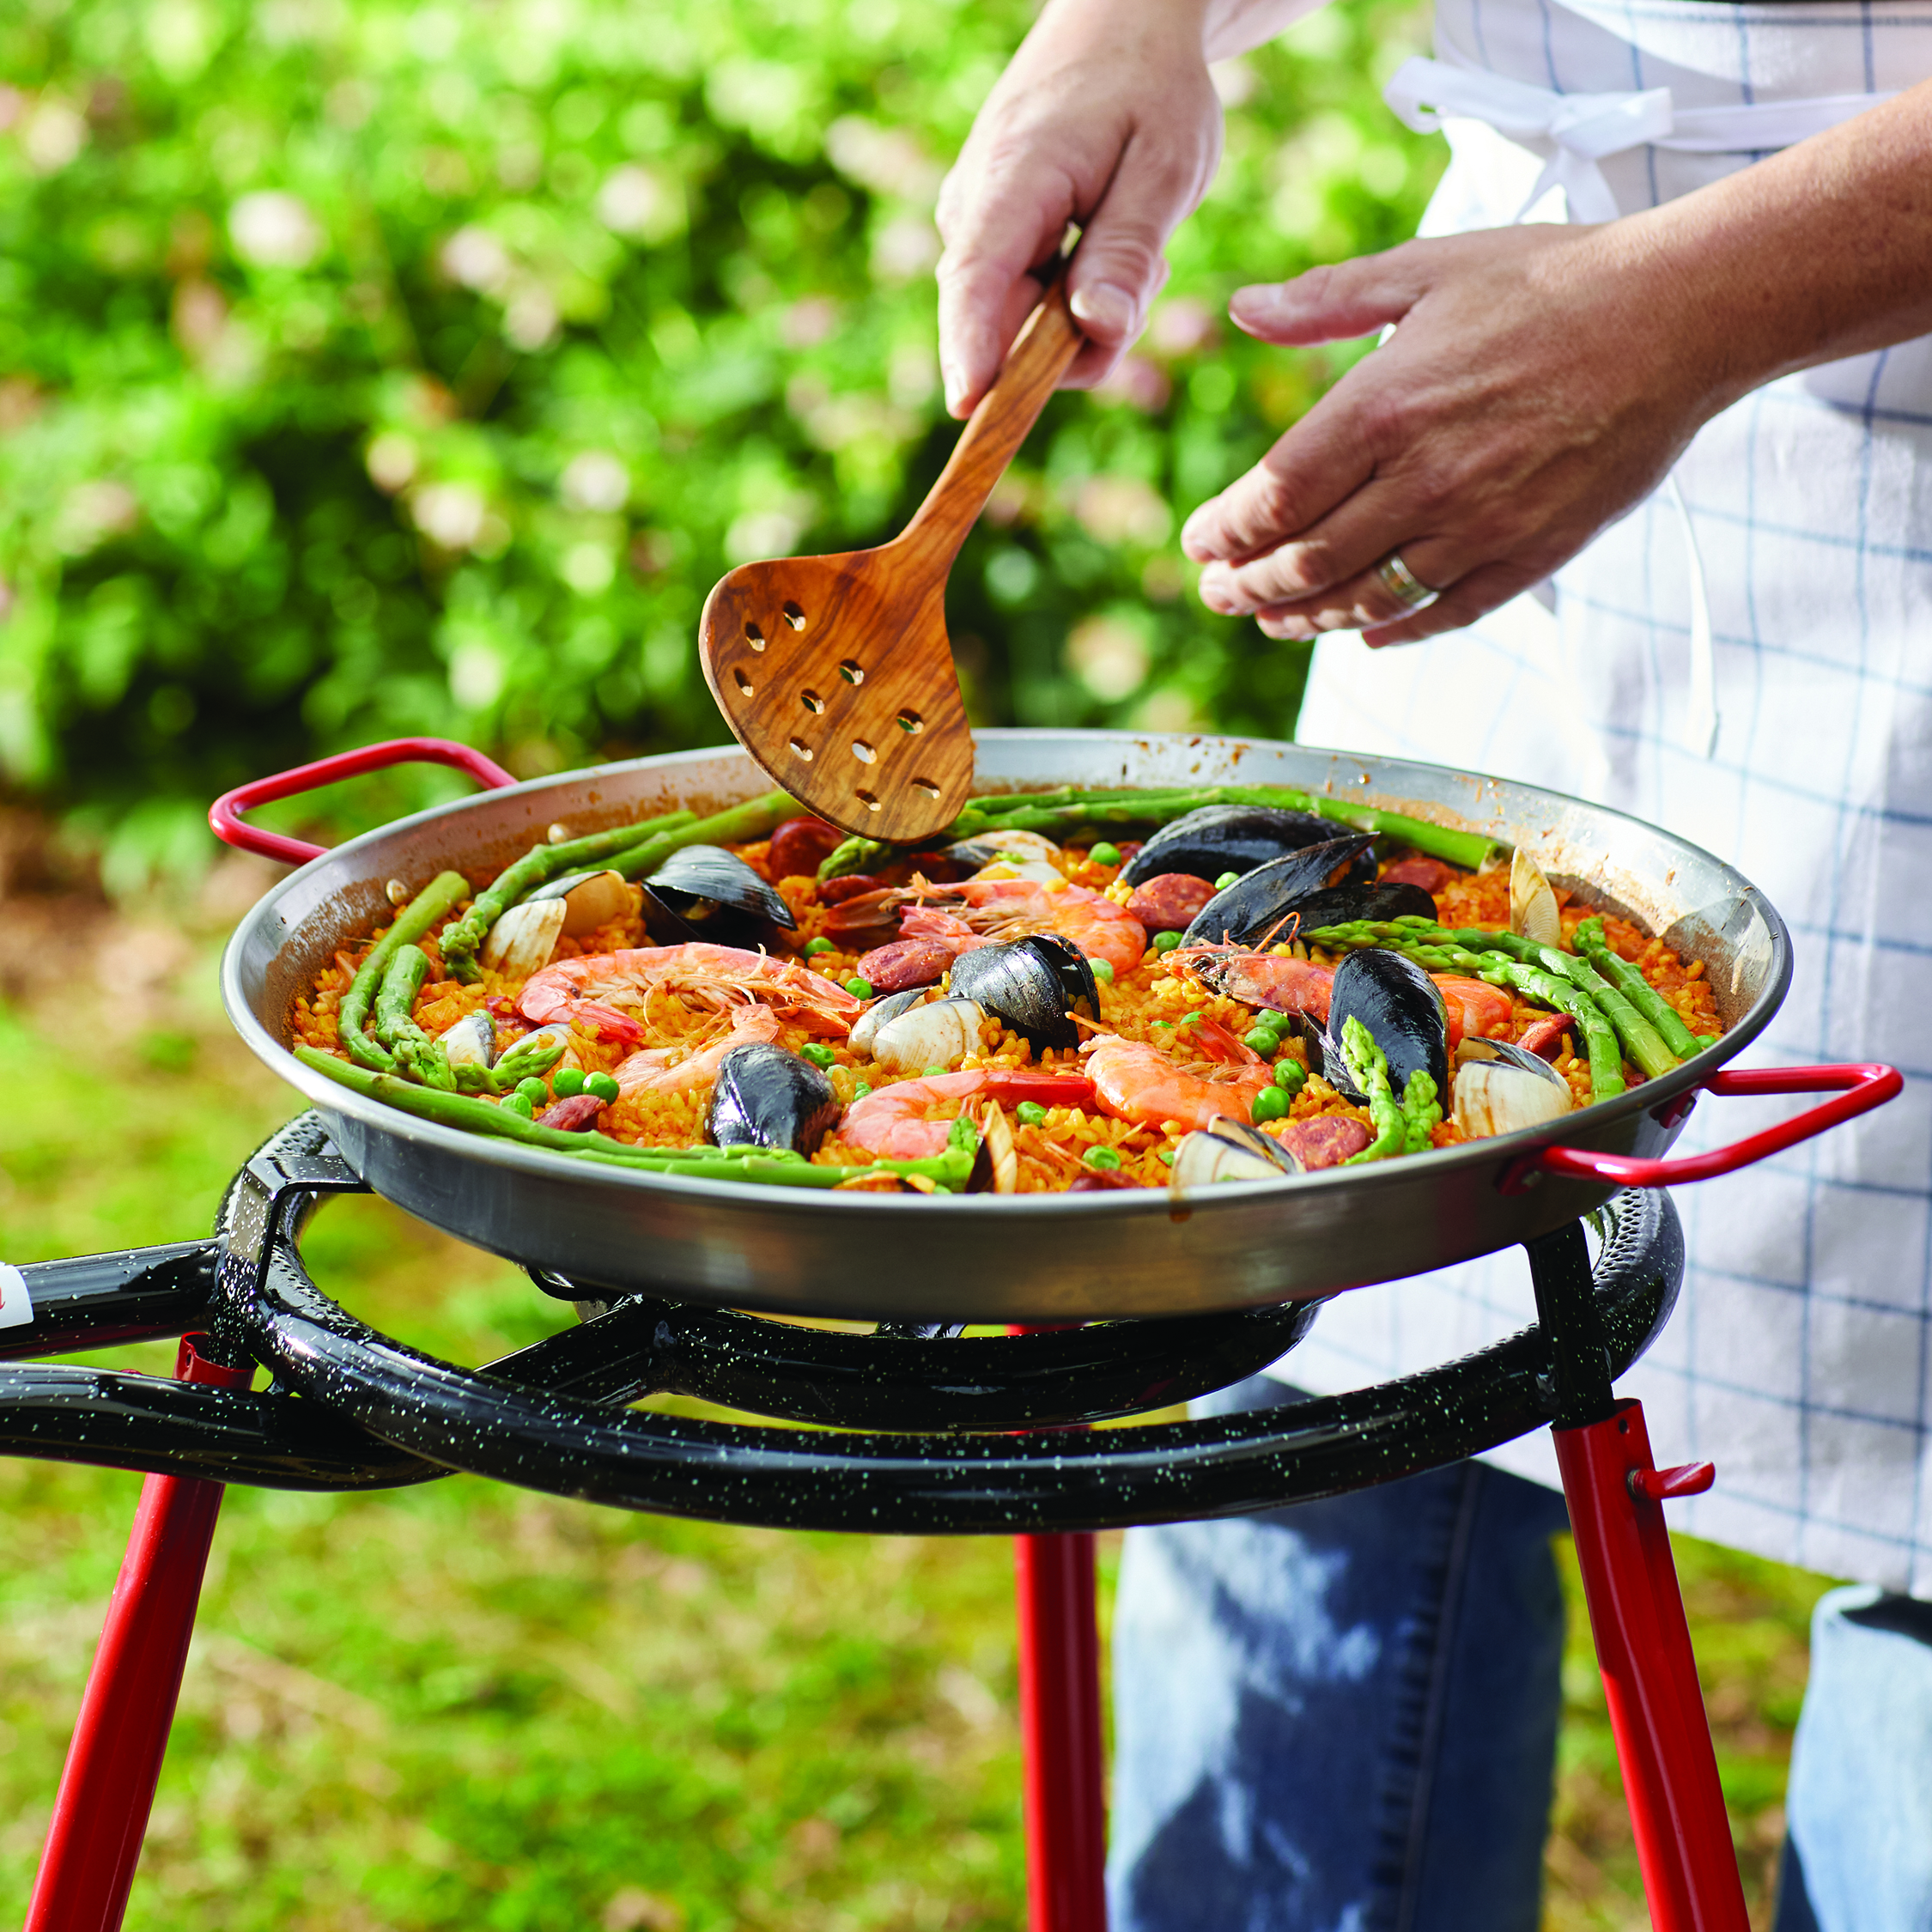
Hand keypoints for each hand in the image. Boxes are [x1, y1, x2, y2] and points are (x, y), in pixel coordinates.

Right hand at [935, 0, 1224, 416]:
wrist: (1120, 27)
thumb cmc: (1149, 88)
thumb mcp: (1166, 165)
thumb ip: (1129, 251)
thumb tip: (1097, 330)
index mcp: (1014, 181)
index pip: (978, 278)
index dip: (972, 349)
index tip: (967, 406)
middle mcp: (973, 210)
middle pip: (1001, 326)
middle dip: (1076, 339)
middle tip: (1149, 271)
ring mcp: (973, 227)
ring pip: (1019, 326)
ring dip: (1084, 315)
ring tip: (1133, 239)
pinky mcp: (987, 240)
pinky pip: (1026, 306)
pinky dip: (1075, 297)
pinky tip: (1108, 241)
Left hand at [1182, 224, 1732, 644]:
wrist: (1678, 315)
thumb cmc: (1551, 280)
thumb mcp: (1427, 268)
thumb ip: (1327, 300)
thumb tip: (1241, 311)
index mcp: (1382, 406)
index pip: (1272, 498)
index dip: (1224, 532)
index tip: (1199, 543)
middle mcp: (1422, 478)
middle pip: (1307, 561)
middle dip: (1249, 588)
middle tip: (1219, 595)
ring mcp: (1478, 525)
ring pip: (1367, 599)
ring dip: (1307, 618)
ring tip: (1273, 619)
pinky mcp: (1530, 554)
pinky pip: (1444, 612)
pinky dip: (1394, 630)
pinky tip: (1365, 635)